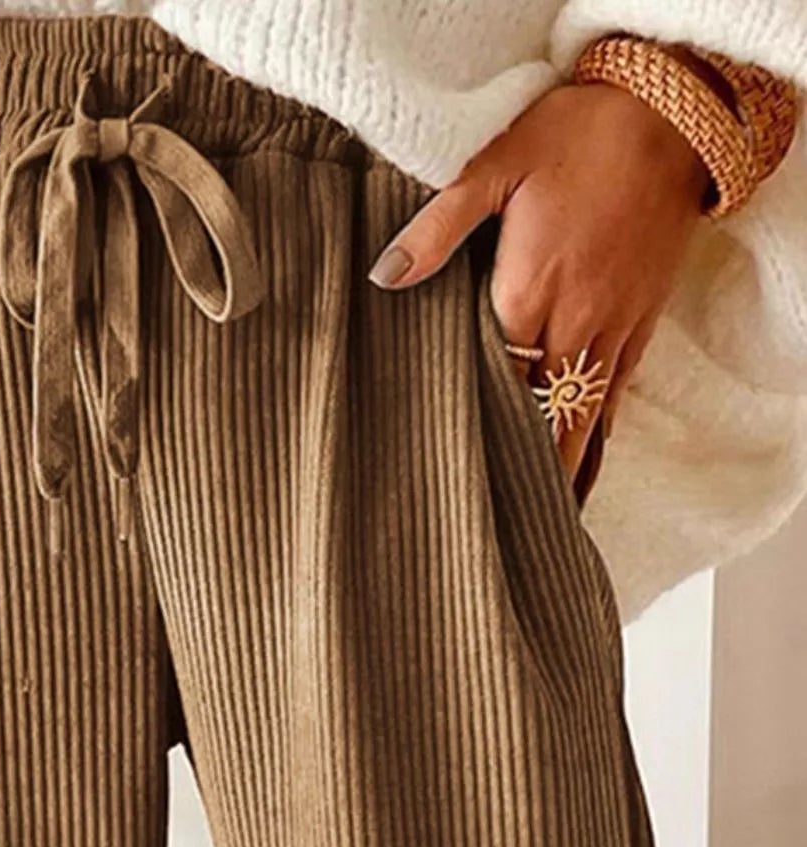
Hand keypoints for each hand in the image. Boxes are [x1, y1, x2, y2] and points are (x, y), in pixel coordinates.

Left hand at [367, 71, 711, 491]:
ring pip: (584, 419)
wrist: (669, 112)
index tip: (446, 475)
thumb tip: (385, 276)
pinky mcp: (639, 322)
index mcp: (527, 294)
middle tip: (491, 526)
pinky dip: (597, 437)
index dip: (474, 430)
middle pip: (542, 418)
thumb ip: (437, 228)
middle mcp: (573, 324)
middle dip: (520, 472)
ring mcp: (612, 327)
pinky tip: (581, 467)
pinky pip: (615, 396)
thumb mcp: (495, 167)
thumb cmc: (576, 134)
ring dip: (561, 469)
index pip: (493, 383)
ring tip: (537, 524)